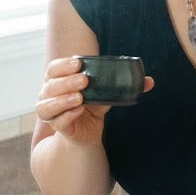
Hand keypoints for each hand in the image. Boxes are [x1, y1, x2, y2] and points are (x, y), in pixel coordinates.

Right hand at [36, 56, 155, 145]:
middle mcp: (50, 95)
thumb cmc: (93, 106)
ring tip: (80, 97)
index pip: (54, 69)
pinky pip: (58, 121)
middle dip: (66, 81)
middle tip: (84, 80)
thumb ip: (124, 85)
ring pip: (46, 104)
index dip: (64, 65)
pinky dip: (67, 114)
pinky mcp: (59, 127)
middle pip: (49, 85)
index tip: (79, 62)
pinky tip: (79, 110)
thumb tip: (149, 81)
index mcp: (59, 81)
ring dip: (62, 99)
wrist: (89, 132)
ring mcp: (52, 112)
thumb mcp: (107, 93)